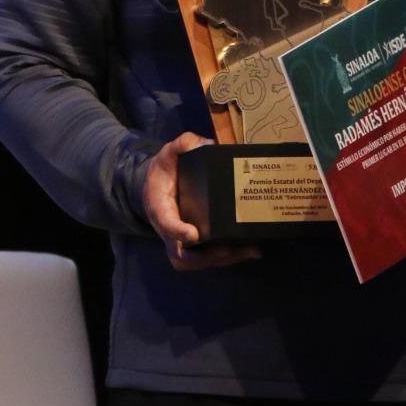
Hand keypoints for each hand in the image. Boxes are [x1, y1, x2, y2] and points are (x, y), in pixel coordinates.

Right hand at [142, 132, 261, 270]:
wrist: (155, 187)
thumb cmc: (164, 172)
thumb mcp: (169, 153)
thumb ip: (184, 144)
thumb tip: (207, 143)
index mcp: (160, 208)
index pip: (166, 223)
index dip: (177, 232)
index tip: (192, 234)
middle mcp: (169, 231)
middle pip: (183, 256)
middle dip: (206, 256)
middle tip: (227, 249)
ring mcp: (181, 242)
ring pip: (197, 262)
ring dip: (223, 260)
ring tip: (249, 250)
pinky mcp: (194, 245)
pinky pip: (207, 258)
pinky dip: (229, 258)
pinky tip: (251, 250)